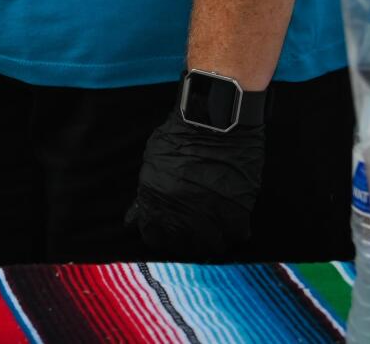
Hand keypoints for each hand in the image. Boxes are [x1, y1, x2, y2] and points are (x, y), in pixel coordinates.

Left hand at [124, 105, 264, 259]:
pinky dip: (233, 229)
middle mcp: (181, 215)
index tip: (164, 228)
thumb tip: (132, 221)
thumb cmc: (181, 137)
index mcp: (156, 202)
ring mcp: (210, 217)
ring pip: (211, 246)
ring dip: (210, 238)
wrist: (215, 123)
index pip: (153, 238)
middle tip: (190, 226)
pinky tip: (228, 215)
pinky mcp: (237, 213)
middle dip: (184, 239)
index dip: (158, 233)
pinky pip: (236, 235)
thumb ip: (145, 196)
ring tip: (210, 222)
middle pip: (183, 247)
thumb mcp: (153, 164)